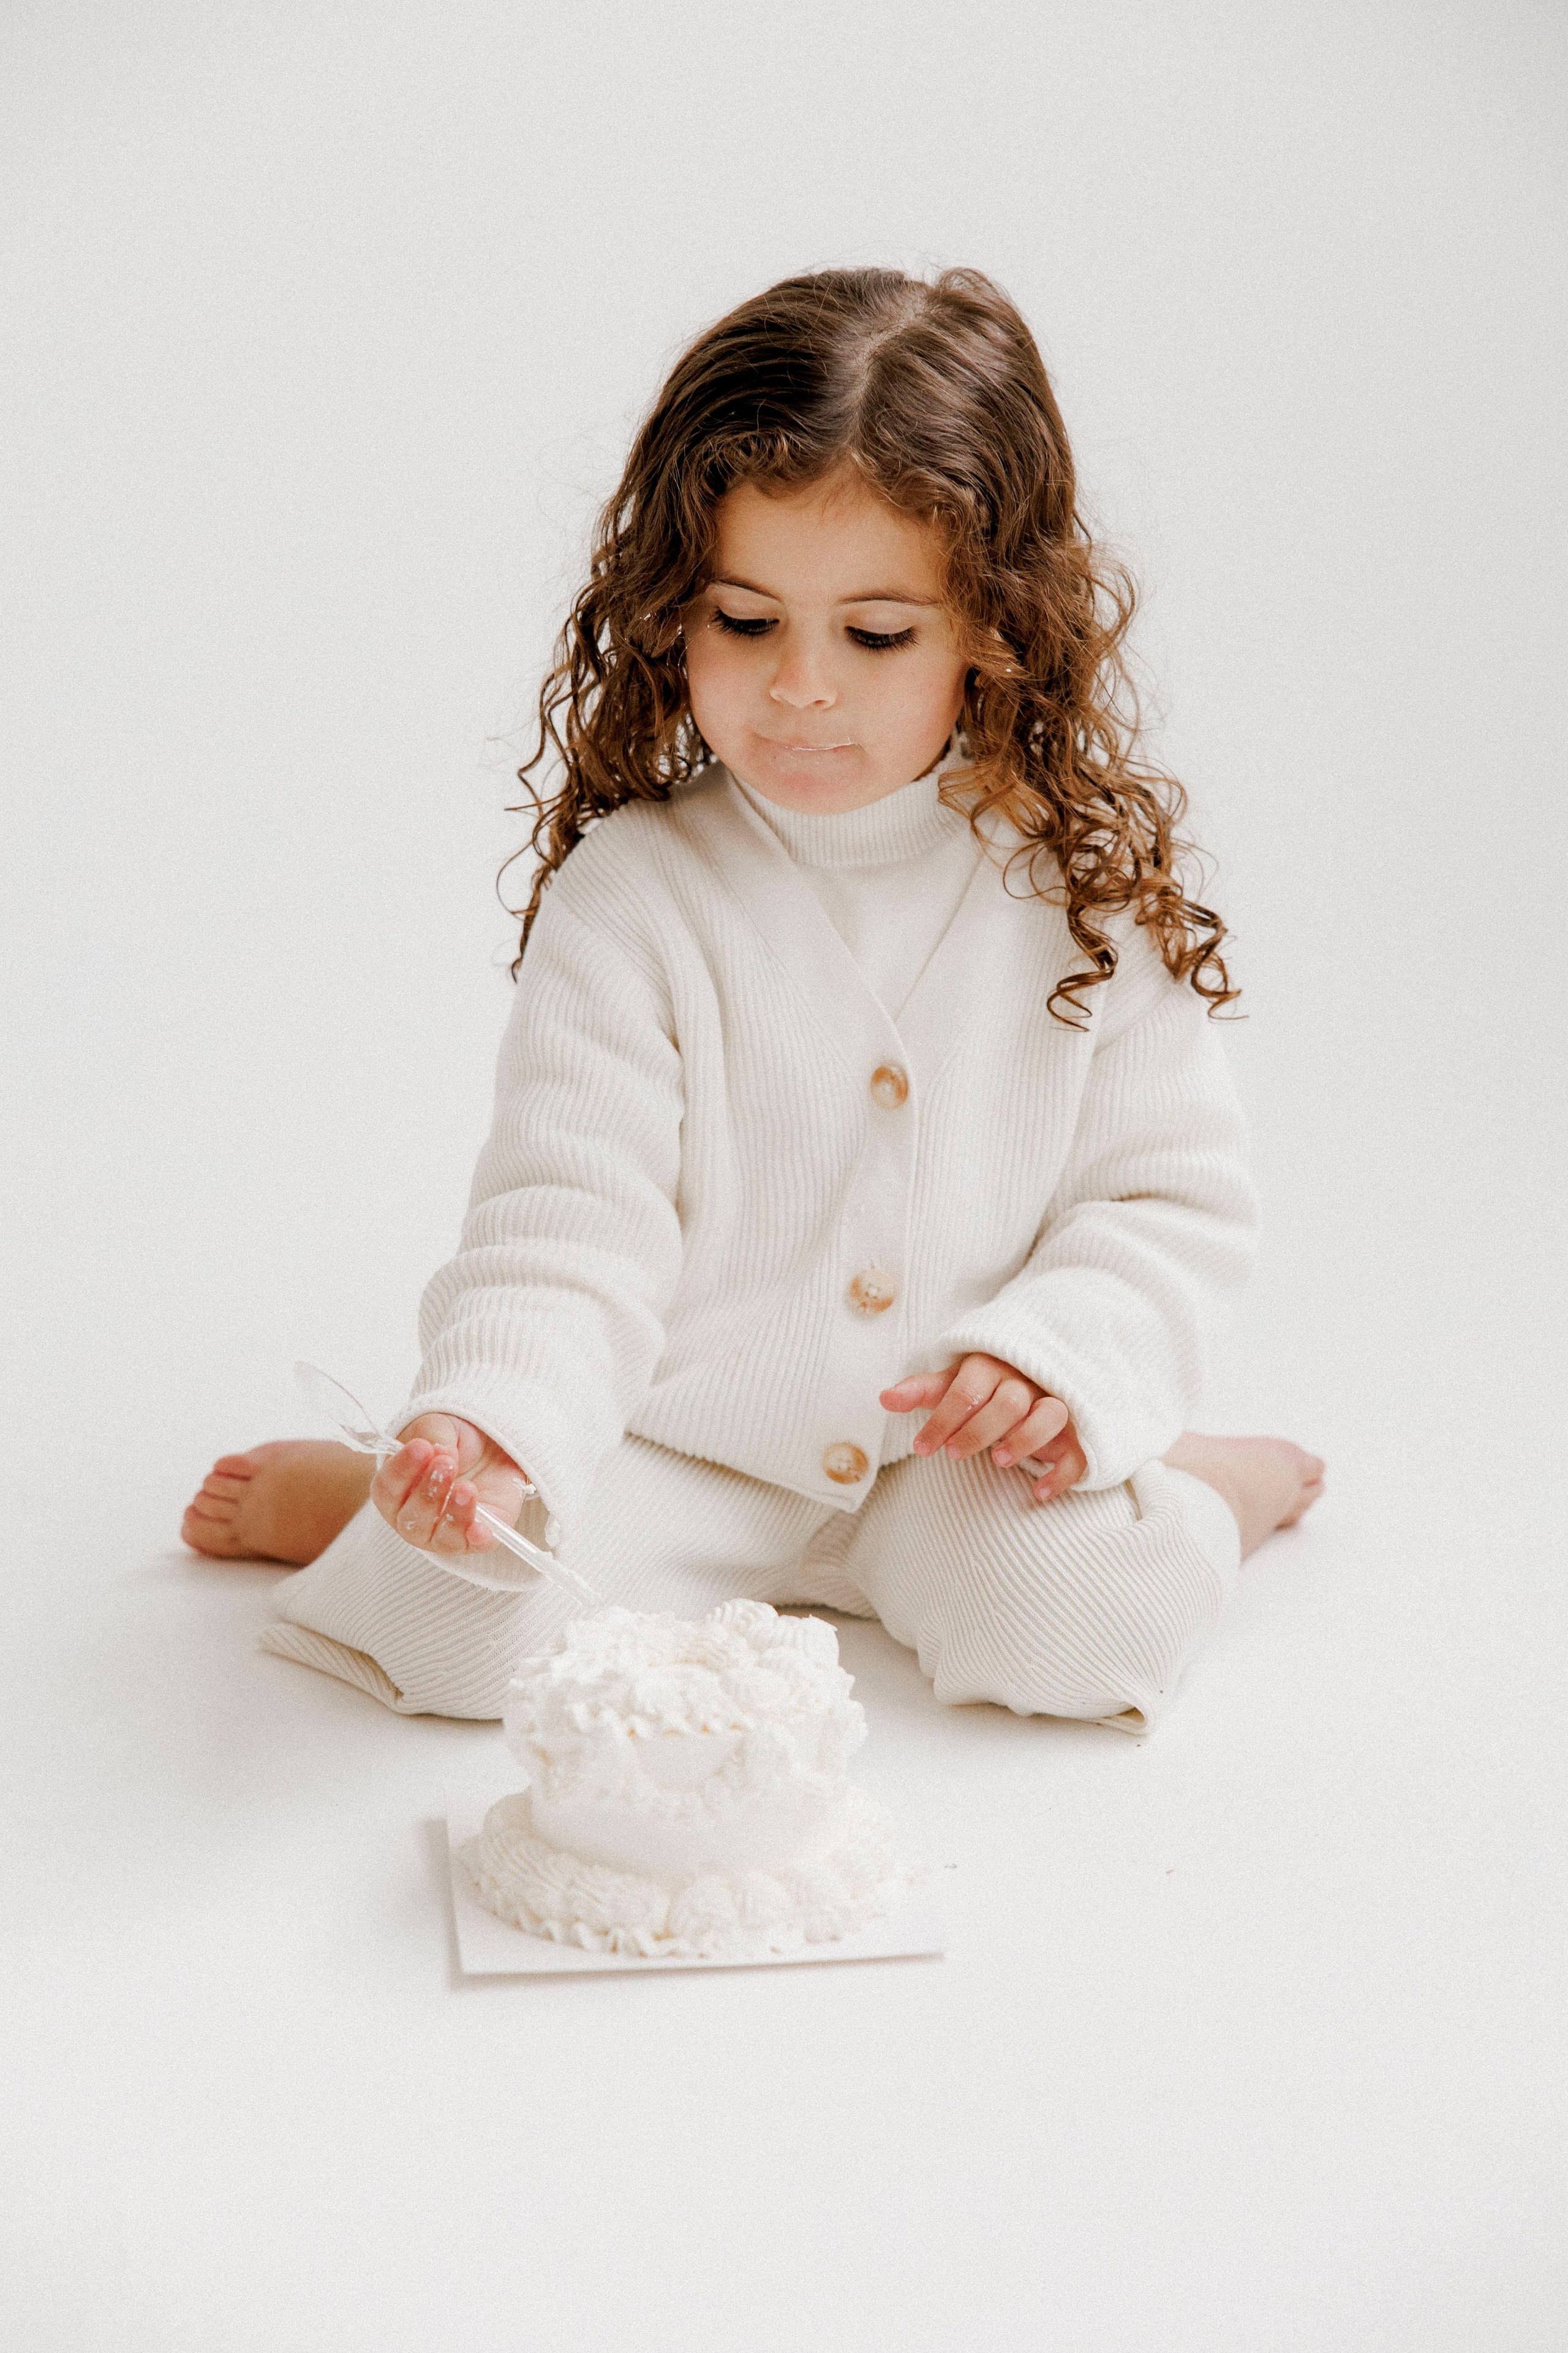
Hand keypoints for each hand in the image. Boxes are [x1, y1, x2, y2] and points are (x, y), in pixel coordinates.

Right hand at [370, 1415, 531, 1556]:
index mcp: (395, 1492)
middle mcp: (413, 1519)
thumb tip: (441, 1453)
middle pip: (411, 1518)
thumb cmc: (454, 1441)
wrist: (492, 1449)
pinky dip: (477, 1540)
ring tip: (467, 1488)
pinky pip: (473, 1546)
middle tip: (447, 1464)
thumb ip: (433, 1435)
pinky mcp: (476, 1537)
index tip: (421, 1447)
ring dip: (453, 1513)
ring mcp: (443, 1533)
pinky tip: (481, 1530)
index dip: (401, 1470)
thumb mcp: (439, 1425)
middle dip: (428, 1491)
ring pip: (440, 1537)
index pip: (387, 1490)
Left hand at [880, 1354, 1087, 1503]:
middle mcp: (1025, 1383)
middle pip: (1009, 1401)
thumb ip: (923, 1391)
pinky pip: (1078, 1449)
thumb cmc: (984, 1386)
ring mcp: (1054, 1403)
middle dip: (979, 1430)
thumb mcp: (953, 1384)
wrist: (1034, 1377)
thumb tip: (883, 1399)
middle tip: (954, 1454)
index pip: (966, 1390)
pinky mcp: (1076, 1431)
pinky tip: (1039, 1492)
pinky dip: (1063, 1472)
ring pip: (1051, 1414)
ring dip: (1025, 1439)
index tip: (922, 1448)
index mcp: (991, 1368)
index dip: (943, 1420)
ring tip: (998, 1462)